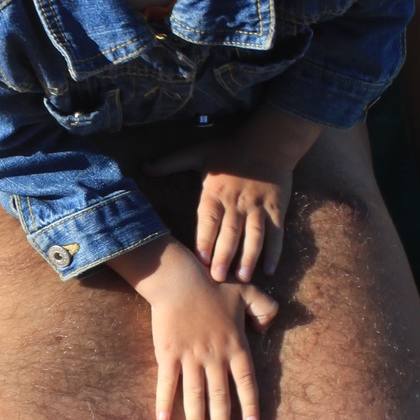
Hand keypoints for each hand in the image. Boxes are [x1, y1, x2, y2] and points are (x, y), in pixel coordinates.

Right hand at [118, 238, 277, 419]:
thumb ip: (266, 309)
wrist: (180, 279)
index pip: (246, 381)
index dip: (249, 404)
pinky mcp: (168, 353)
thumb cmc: (214, 285)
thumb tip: (266, 330)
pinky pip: (167, 382)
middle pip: (220, 396)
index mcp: (235, 345)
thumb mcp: (248, 292)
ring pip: (195, 395)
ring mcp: (190, 356)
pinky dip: (165, 401)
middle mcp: (215, 355)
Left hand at [146, 108, 320, 283]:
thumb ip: (171, 162)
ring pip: (254, 236)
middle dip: (224, 255)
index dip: (204, 239)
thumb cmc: (229, 149)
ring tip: (242, 278)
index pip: (209, 219)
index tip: (199, 260)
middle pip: (231, 232)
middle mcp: (237, 202)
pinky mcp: (276, 209)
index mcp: (216, 192)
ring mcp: (258, 207)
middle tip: (217, 277)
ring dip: (248, 257)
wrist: (268, 142)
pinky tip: (269, 271)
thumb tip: (143, 167)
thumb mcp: (197, 152)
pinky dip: (274, 252)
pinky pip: (276, 234)